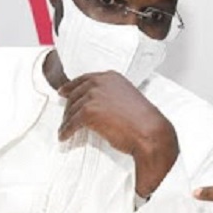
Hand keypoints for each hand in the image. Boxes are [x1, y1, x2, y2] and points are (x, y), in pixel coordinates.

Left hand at [58, 71, 178, 195]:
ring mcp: (93, 97)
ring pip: (72, 109)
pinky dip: (66, 130)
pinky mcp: (88, 112)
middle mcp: (100, 83)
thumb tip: (100, 105)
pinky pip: (72, 123)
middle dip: (68, 106)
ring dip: (67, 121)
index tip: (63, 91)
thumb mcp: (127, 98)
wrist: (149, 131)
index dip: (71, 87)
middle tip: (65, 114)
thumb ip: (111, 96)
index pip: (85, 79)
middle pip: (75, 94)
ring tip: (65, 128)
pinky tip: (65, 135)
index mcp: (111, 77)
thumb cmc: (143, 120)